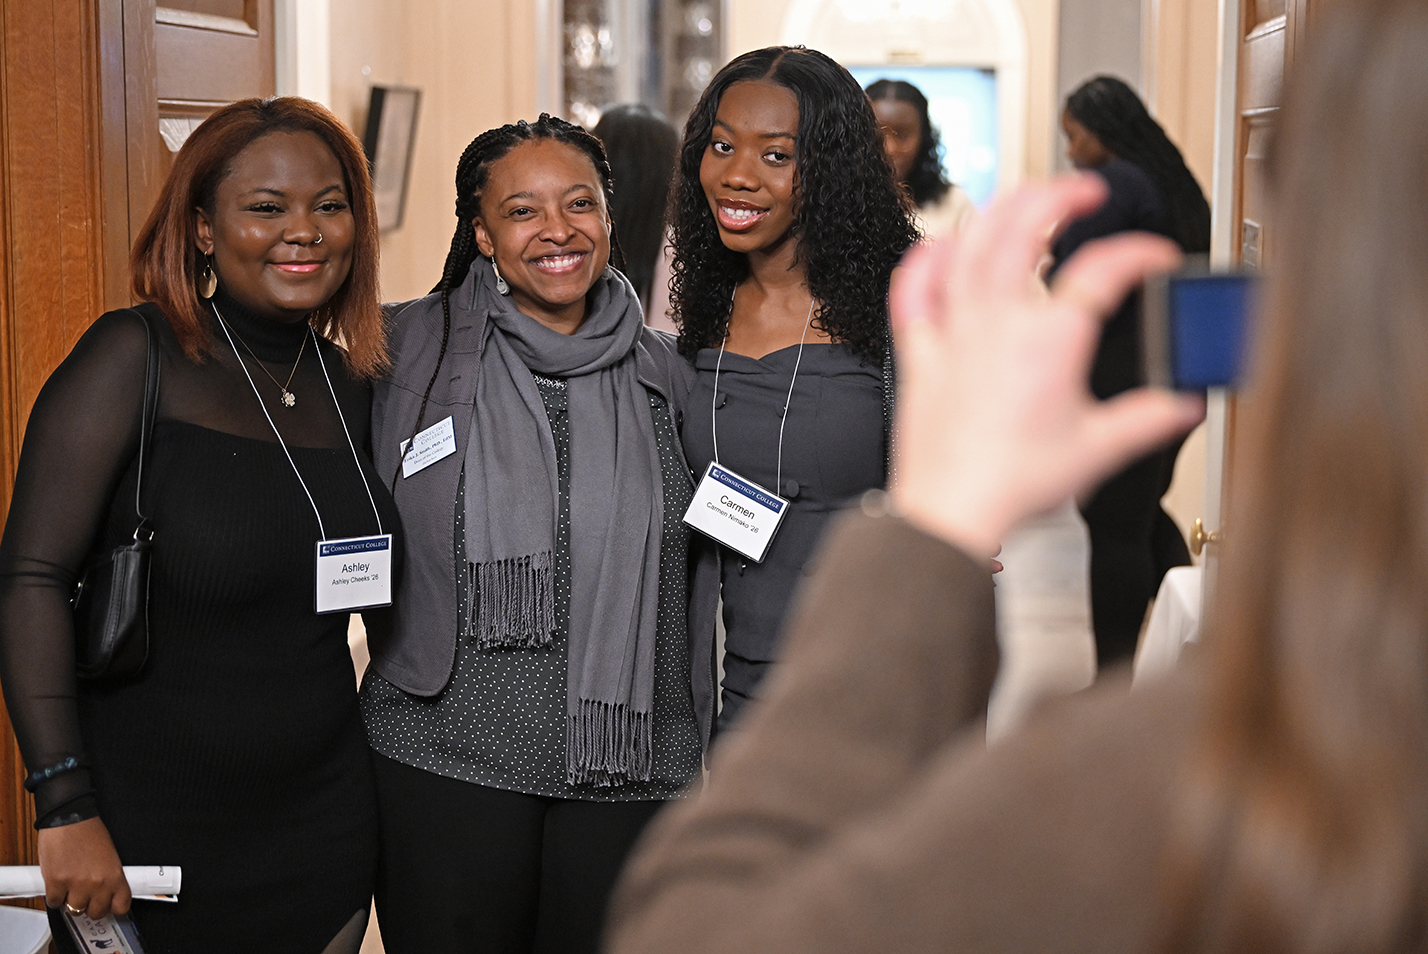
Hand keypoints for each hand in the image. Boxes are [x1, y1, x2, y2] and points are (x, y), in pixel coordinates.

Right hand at [39, 816, 130, 918]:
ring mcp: (76, 885)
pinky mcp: (55, 883)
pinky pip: (54, 903)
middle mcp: (98, 884)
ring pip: (75, 910)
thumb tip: (106, 894)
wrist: (69, 818)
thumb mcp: (109, 856)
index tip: (108, 905)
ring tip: (71, 887)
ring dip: (71, 901)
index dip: (113, 907)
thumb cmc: (89, 832)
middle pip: (96, 912)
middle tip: (86, 895)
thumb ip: (108, 877)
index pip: (121, 906)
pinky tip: (58, 884)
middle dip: (90, 905)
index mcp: (115, 875)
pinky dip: (55, 896)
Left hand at [888, 175, 1204, 556]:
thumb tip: (1183, 403)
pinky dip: (924, 262)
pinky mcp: (920, 356)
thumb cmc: (1013, 485)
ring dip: (996, 213)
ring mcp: (954, 335)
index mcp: (1049, 341)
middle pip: (1021, 230)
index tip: (1154, 257)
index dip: (1137, 253)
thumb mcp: (1098, 451)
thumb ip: (1148, 419)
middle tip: (1082, 190)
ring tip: (1021, 199)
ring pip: (968, 249)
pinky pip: (912, 294)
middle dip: (1057, 195)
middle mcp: (998, 325)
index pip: (1102, 271)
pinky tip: (937, 245)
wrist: (952, 512)